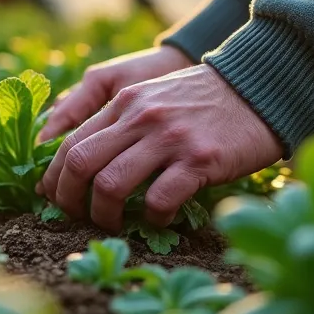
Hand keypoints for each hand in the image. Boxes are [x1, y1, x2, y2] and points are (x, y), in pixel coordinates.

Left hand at [38, 65, 282, 230]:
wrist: (260, 88)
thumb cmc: (203, 101)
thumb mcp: (152, 96)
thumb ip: (120, 119)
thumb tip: (80, 159)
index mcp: (124, 101)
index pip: (70, 141)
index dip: (54, 176)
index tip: (53, 198)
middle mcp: (140, 117)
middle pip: (79, 163)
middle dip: (68, 199)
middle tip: (76, 217)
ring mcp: (169, 138)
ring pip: (110, 184)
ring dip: (104, 215)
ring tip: (114, 224)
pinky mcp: (199, 160)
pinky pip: (159, 199)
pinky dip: (153, 217)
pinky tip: (160, 219)